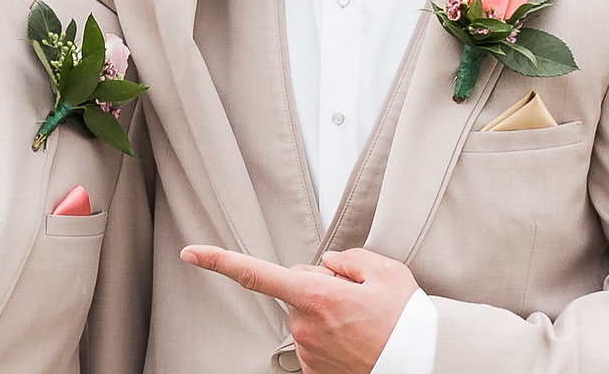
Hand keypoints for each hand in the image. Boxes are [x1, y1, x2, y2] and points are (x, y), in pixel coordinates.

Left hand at [180, 245, 416, 373]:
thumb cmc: (406, 319)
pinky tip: (359, 342)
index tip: (189, 252)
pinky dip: (333, 336)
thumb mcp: (385, 269)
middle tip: (359, 299)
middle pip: (298, 287)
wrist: (426, 366)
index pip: (255, 273)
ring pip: (309, 315)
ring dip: (329, 313)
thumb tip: (329, 265)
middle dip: (320, 286)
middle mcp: (305, 325)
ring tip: (364, 324)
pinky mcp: (317, 373)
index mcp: (315, 295)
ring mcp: (310, 353)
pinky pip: (317, 340)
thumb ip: (348, 258)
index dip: (218, 261)